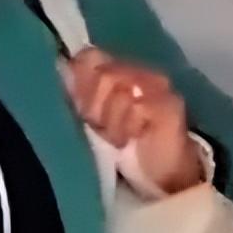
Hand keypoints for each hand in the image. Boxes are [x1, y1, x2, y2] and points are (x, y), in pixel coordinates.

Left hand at [67, 47, 201, 193]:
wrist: (161, 175)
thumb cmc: (124, 145)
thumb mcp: (94, 120)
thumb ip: (81, 96)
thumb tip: (63, 73)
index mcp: (117, 71)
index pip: (90, 57)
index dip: (81, 83)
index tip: (82, 110)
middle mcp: (140, 72)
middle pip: (104, 74)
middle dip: (95, 107)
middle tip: (102, 127)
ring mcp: (158, 86)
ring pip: (120, 92)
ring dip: (112, 123)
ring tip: (118, 137)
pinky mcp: (170, 105)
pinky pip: (138, 108)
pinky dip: (128, 129)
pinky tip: (131, 140)